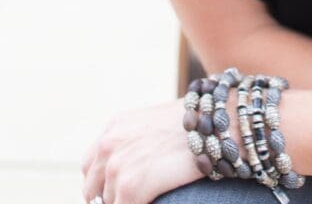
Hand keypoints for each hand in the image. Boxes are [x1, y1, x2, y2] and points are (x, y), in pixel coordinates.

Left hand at [81, 97, 202, 203]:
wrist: (215, 123)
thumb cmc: (193, 124)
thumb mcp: (154, 124)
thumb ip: (133, 141)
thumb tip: (126, 167)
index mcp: (114, 126)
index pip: (90, 165)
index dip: (102, 182)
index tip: (116, 191)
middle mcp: (109, 143)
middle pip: (93, 188)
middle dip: (110, 196)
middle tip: (134, 197)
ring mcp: (117, 165)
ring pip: (110, 202)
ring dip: (126, 202)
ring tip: (149, 195)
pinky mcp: (130, 187)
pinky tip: (154, 201)